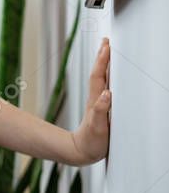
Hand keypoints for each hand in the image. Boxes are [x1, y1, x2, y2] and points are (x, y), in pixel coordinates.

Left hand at [69, 37, 111, 164]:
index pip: (99, 76)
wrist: (81, 151)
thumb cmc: (91, 141)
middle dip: (103, 56)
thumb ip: (101, 111)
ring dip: (105, 64)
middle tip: (106, 41)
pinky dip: (109, 77)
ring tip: (108, 50)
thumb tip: (107, 94)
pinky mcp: (102, 108)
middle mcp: (97, 98)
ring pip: (102, 79)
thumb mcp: (97, 127)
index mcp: (96, 100)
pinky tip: (112, 74)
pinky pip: (106, 87)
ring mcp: (99, 102)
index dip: (102, 61)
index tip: (107, 46)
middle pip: (100, 73)